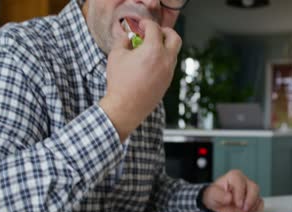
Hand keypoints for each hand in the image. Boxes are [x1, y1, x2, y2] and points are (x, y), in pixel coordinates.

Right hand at [99, 19, 181, 140]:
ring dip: (165, 46)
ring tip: (149, 49)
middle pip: (175, 37)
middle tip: (154, 32)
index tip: (141, 25)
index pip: (155, 29)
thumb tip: (129, 37)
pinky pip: (170, 65)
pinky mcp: (168, 82)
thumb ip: (123, 41)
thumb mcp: (116, 56)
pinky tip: (149, 63)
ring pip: (174, 52)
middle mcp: (166, 60)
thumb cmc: (120, 82)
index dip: (146, 24)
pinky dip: (163, 59)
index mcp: (153, 50)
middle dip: (165, 31)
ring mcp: (169, 72)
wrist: (126, 108)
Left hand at [202, 170, 263, 211]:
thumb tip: (229, 198)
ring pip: (258, 195)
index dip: (240, 194)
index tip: (238, 204)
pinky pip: (260, 203)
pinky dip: (256, 209)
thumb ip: (220, 195)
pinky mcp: (254, 198)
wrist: (217, 201)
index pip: (241, 183)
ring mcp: (250, 189)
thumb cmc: (215, 194)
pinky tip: (249, 211)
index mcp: (234, 176)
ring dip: (253, 206)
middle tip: (244, 210)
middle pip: (254, 188)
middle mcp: (244, 181)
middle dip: (250, 200)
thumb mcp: (213, 194)